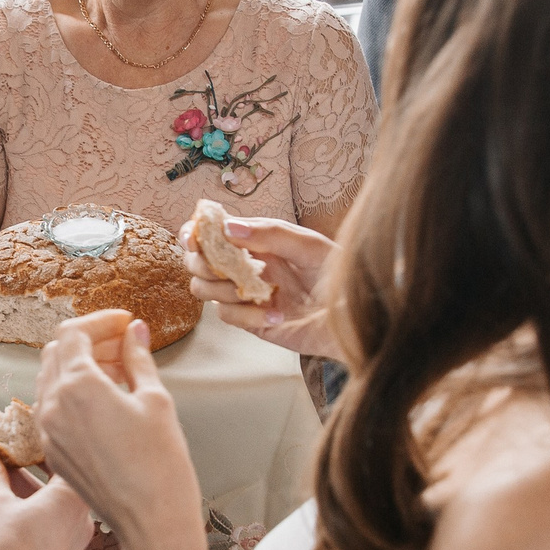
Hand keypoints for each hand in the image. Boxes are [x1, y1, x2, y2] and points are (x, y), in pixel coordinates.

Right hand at [0, 446, 94, 549]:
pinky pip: (50, 525)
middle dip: (30, 466)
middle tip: (8, 452)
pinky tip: (5, 506)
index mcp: (73, 499)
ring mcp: (73, 543)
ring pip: (53, 504)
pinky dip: (31, 511)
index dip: (44, 441)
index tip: (27, 432)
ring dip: (27, 490)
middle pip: (59, 481)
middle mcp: (81, 520)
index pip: (66, 457)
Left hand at [35, 312, 205, 549]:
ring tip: (116, 372)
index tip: (125, 323)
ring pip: (51, 380)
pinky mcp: (53, 452)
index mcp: (76, 386)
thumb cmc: (160, 464)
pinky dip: (71, 394)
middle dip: (89, 341)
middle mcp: (52, 406)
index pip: (74, 333)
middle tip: (123, 345)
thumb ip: (138, 359)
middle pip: (57, 352)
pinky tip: (103, 400)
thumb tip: (134, 332)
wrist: (150, 521)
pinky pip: (52, 409)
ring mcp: (47, 432)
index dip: (100, 321)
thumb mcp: (155, 400)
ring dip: (78, 366)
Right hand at [181, 215, 340, 357]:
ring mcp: (246, 293)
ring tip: (257, 293)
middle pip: (197, 261)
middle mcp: (245, 264)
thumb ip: (272, 234)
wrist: (357, 316)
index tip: (193, 237)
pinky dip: (248, 316)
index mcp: (257, 240)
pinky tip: (277, 314)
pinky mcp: (252, 320)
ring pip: (204, 289)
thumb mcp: (311, 247)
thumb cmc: (339, 275)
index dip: (195, 232)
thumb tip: (229, 228)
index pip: (213, 231)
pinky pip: (228, 316)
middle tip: (225, 269)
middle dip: (203, 263)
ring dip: (223, 290)